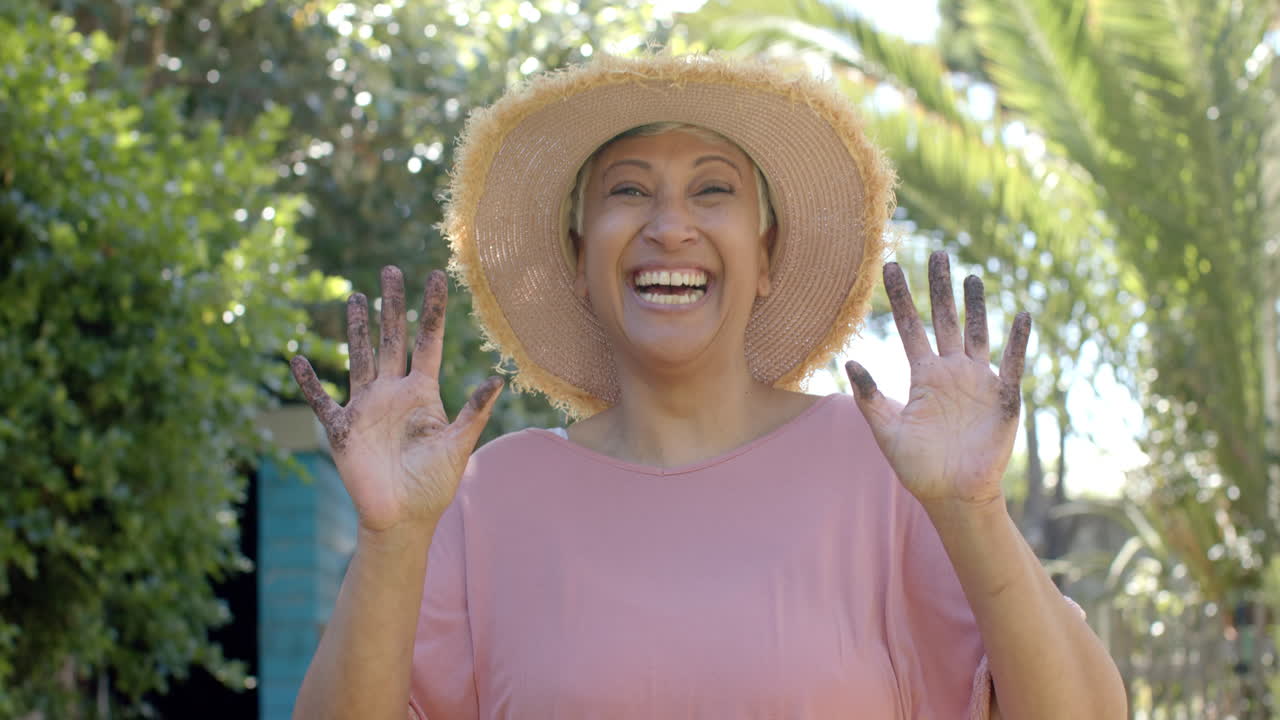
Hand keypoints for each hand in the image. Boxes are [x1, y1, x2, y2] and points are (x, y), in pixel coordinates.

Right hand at [290, 266, 502, 533]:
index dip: (431, 310)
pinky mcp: (342, 429)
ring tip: (356, 297)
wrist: (403, 518)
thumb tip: (498, 379)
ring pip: (359, 358)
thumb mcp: (458, 445)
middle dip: (392, 305)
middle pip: (392, 339)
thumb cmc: (434, 485)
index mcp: (422, 393)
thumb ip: (474, 412)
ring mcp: (366, 408)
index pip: (427, 341)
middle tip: (391, 269)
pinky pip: (321, 401)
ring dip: (357, 329)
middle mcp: (393, 393)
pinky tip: (298, 359)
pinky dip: (308, 382)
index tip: (435, 275)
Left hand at [845, 251, 1028, 508]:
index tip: (890, 266)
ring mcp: (979, 382)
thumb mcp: (886, 430)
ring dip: (977, 306)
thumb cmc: (917, 466)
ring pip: (977, 334)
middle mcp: (951, 371)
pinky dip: (1018, 343)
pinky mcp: (1003, 399)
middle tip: (936, 253)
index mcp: (923, 376)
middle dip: (940, 287)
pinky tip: (1021, 317)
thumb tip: (849, 360)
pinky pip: (1012, 365)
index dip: (900, 297)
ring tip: (972, 276)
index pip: (909, 326)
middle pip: (945, 319)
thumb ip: (868, 396)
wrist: (951, 495)